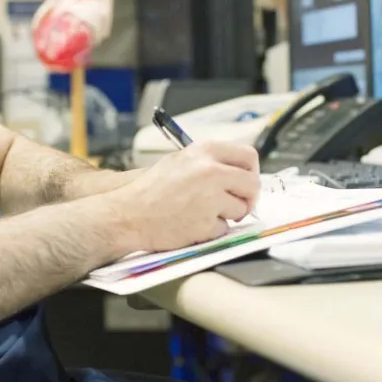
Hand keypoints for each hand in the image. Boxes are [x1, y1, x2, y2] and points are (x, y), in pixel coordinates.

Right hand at [113, 141, 260, 251]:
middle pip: (252, 184)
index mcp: (205, 151)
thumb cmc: (151, 190)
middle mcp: (211, 171)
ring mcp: (210, 198)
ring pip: (241, 209)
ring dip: (228, 215)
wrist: (128, 214)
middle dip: (247, 197)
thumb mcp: (180, 161)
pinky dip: (213, 230)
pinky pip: (224, 229)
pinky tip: (193, 224)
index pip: (249, 156)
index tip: (247, 181)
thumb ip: (210, 162)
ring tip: (202, 212)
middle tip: (237, 204)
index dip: (251, 171)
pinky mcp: (206, 223)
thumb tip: (238, 171)